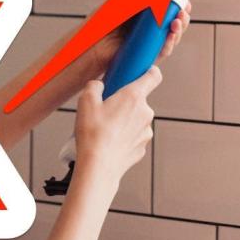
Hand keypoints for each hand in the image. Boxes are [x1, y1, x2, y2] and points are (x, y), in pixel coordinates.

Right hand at [73, 67, 160, 181]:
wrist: (98, 168)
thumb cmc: (93, 134)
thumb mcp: (85, 101)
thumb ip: (94, 86)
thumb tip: (99, 85)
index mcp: (134, 96)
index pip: (154, 75)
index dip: (149, 71)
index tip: (140, 72)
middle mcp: (146, 112)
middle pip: (140, 99)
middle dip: (126, 101)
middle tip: (108, 108)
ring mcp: (146, 131)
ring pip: (137, 119)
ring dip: (126, 120)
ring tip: (106, 129)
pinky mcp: (143, 147)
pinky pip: (135, 136)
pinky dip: (125, 137)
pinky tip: (110, 142)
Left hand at [84, 0, 191, 79]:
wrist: (91, 47)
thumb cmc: (100, 25)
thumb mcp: (120, 3)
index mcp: (144, 13)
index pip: (167, 7)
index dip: (178, 4)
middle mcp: (149, 28)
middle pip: (174, 22)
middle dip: (183, 16)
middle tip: (183, 11)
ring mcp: (149, 42)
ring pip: (171, 36)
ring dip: (179, 29)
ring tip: (177, 22)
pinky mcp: (147, 56)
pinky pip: (162, 51)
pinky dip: (169, 44)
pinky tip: (170, 36)